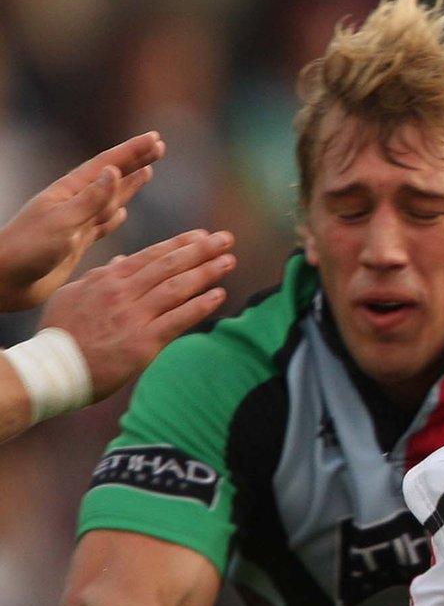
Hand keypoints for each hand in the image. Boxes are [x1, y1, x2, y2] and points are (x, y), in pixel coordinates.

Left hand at [0, 133, 163, 310]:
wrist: (5, 281)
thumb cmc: (27, 249)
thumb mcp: (62, 222)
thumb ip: (90, 199)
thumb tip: (114, 171)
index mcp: (69, 193)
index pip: (107, 165)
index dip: (132, 151)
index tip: (155, 138)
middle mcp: (74, 204)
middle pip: (112, 177)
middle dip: (135, 162)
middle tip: (159, 146)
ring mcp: (75, 223)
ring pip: (111, 199)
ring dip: (130, 186)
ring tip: (147, 171)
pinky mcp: (76, 243)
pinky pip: (102, 224)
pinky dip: (115, 217)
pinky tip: (122, 213)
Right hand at [41, 229, 234, 400]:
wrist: (52, 370)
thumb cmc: (60, 333)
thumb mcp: (73, 295)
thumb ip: (100, 276)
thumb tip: (121, 260)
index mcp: (107, 280)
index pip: (150, 256)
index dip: (179, 244)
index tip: (202, 235)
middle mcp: (123, 294)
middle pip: (169, 266)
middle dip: (201, 250)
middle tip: (226, 239)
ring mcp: (134, 317)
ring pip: (177, 288)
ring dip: (206, 272)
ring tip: (229, 261)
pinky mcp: (143, 343)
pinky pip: (178, 320)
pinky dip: (201, 306)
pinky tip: (219, 295)